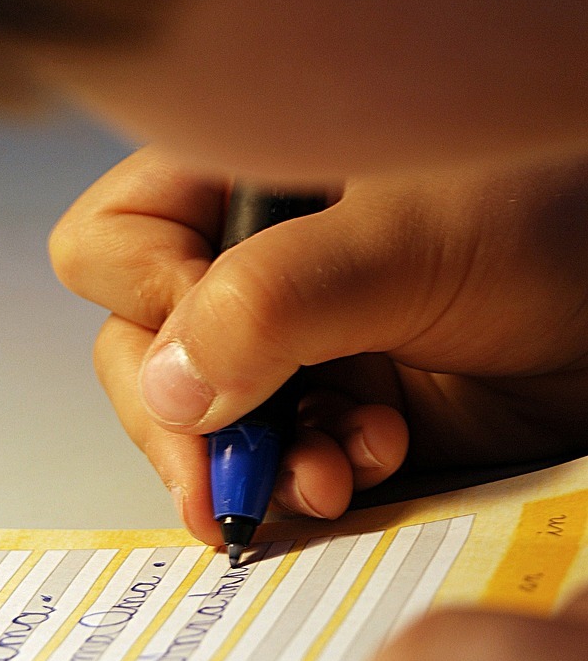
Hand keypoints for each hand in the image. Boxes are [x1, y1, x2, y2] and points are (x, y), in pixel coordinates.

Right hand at [50, 147, 587, 542]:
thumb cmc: (554, 220)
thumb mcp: (405, 245)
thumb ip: (271, 305)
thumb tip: (168, 391)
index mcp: (246, 177)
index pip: (115, 243)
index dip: (150, 305)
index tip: (223, 349)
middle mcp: (253, 262)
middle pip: (140, 352)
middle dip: (190, 424)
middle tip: (227, 477)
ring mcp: (292, 345)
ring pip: (204, 426)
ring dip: (256, 466)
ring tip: (331, 477)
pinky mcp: (337, 413)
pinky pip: (275, 466)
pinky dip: (307, 483)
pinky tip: (367, 470)